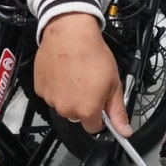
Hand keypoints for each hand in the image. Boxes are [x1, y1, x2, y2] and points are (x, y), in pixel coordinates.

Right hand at [34, 13, 131, 136]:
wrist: (70, 33)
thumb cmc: (92, 55)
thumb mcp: (114, 85)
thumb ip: (118, 112)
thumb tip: (125, 132)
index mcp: (87, 111)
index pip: (94, 128)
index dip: (100, 117)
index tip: (101, 105)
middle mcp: (67, 109)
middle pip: (78, 116)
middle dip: (85, 105)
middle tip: (89, 84)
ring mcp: (51, 99)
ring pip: (64, 105)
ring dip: (69, 96)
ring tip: (76, 75)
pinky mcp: (40, 88)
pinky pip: (51, 94)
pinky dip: (57, 87)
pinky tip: (64, 72)